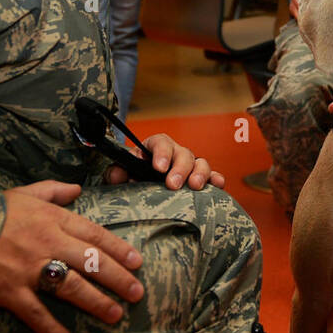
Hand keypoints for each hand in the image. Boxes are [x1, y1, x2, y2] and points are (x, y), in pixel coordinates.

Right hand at [0, 180, 144, 332]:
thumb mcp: (22, 193)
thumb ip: (52, 191)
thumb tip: (76, 188)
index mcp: (53, 219)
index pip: (94, 235)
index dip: (118, 249)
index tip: (137, 262)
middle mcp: (48, 243)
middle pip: (92, 262)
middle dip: (118, 279)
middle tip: (138, 293)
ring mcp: (29, 268)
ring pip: (73, 287)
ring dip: (97, 303)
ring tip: (116, 315)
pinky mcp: (9, 291)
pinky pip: (36, 313)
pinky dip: (51, 329)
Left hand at [104, 133, 224, 189]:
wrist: (141, 189)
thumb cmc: (133, 177)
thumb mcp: (121, 173)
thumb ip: (116, 171)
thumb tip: (117, 174)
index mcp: (155, 148)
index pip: (161, 143)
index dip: (162, 153)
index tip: (158, 167)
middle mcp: (175, 154)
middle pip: (183, 153)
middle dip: (180, 168)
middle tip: (173, 184)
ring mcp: (190, 166)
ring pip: (200, 163)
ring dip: (199, 173)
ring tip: (194, 186)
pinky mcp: (201, 180)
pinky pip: (212, 176)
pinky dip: (215, 179)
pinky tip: (216, 185)